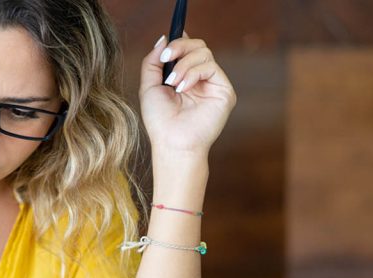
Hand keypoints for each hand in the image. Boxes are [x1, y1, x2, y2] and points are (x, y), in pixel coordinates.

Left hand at [139, 34, 236, 155]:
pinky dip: (193, 73)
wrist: (171, 143)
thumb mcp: (149, 87)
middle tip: (166, 58)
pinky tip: (183, 88)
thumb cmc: (159, 121)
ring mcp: (213, 84)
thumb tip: (164, 38)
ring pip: (204, 53)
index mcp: (184, 77)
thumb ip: (152, 62)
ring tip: (172, 83)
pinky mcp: (224, 90)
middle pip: (198, 45)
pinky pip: (211, 67)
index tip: (165, 48)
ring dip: (183, 65)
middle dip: (180, 47)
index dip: (179, 41)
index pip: (187, 49)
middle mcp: (200, 79)